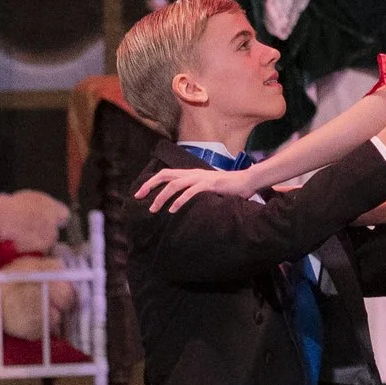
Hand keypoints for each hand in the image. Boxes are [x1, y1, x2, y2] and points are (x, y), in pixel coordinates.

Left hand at [135, 163, 259, 213]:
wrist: (247, 181)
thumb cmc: (228, 187)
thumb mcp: (207, 188)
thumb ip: (195, 191)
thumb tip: (181, 201)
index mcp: (191, 174)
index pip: (165, 174)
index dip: (151, 182)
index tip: (140, 194)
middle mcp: (193, 173)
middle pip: (165, 176)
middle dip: (149, 186)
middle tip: (138, 198)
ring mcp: (201, 178)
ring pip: (174, 185)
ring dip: (161, 197)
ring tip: (154, 210)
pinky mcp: (210, 185)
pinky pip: (190, 192)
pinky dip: (179, 201)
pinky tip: (173, 210)